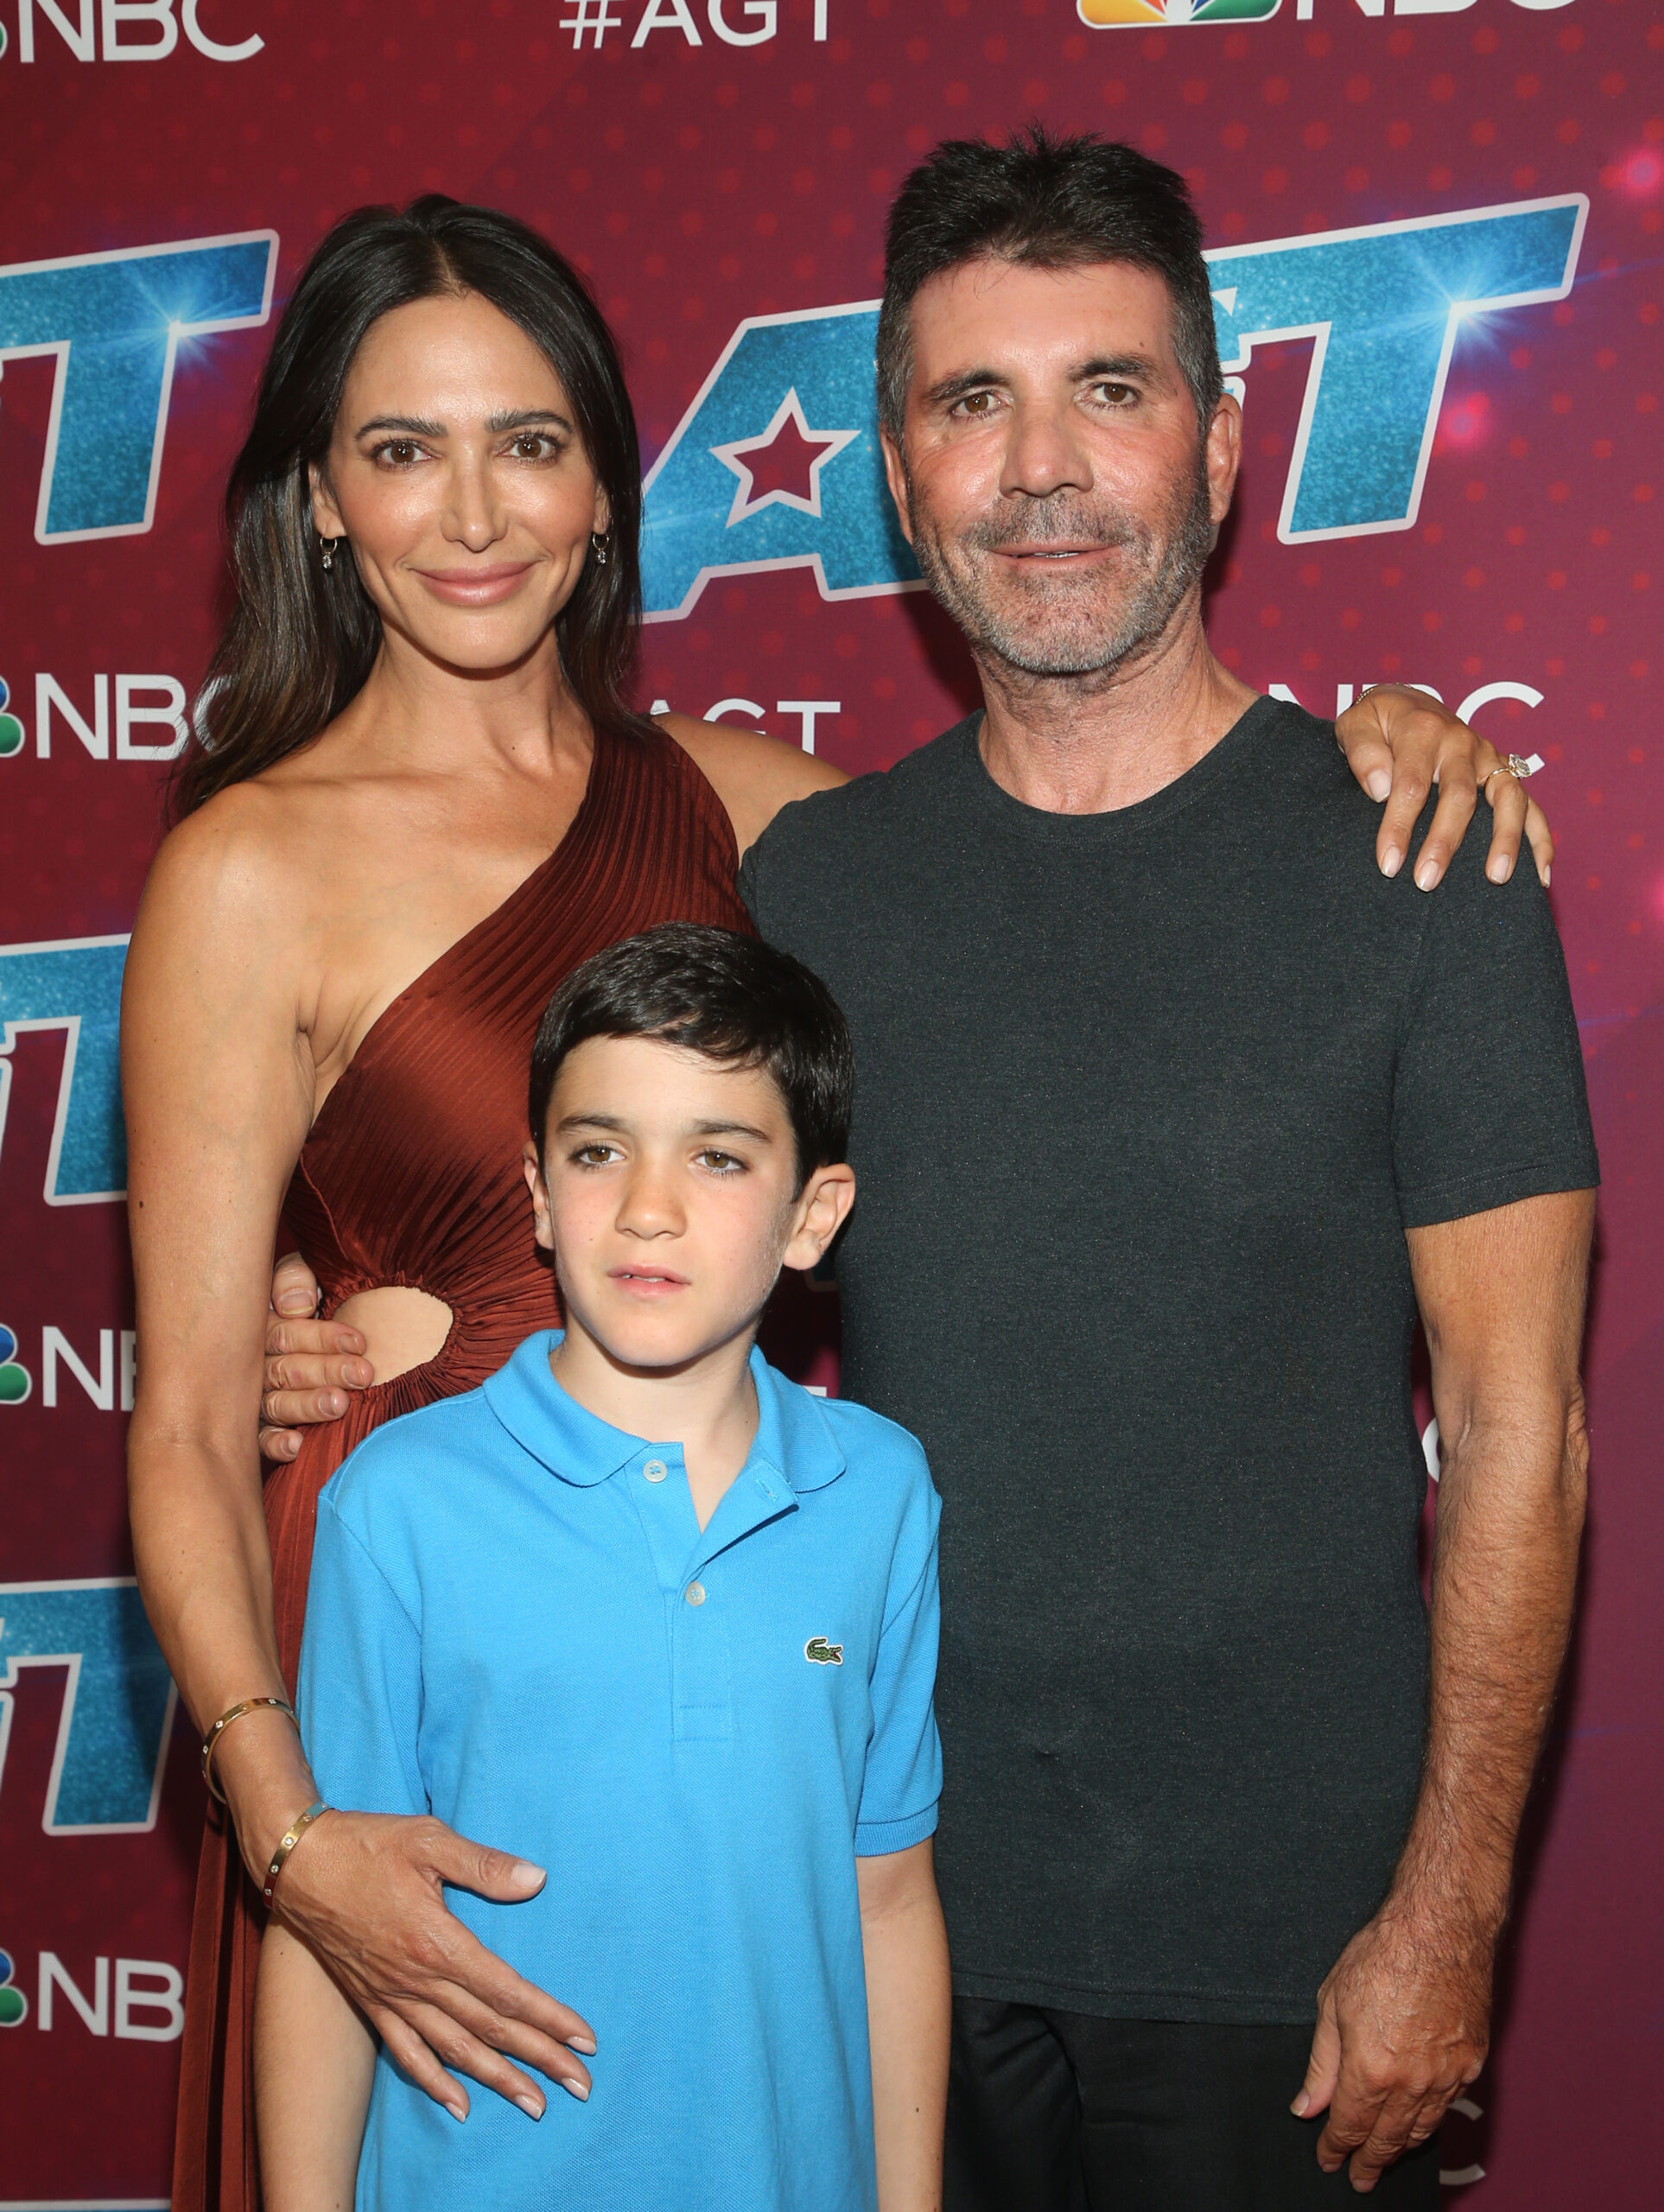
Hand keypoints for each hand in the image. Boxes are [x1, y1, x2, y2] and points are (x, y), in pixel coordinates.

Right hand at [260, 1251, 372, 1460]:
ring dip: (308, 1406)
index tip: (359, 1342)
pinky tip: (296, 1445)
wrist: (330, 1315)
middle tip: (362, 1375)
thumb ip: (297, 1277)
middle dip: (327, 1372)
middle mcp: (255, 1364)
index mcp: (261, 1326)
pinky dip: (275, 1444)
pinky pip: (260, 1439)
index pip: (286, 1334)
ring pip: (277, 1404)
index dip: (321, 1338)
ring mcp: (255, 1397)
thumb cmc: (313, 1294)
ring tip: (340, 1404)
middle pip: (286, 1370)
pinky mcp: (261, 1427)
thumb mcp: (305, 1271)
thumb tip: (295, 1305)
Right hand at [273, 1807, 596, 2119]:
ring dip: (497, 2079)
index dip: (548, 2018)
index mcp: (438, 1942)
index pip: (506, 1992)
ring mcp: (392, 1996)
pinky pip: (406, 2053)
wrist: (301, 1864)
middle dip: (539, 2058)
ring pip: (453, 2049)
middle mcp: (417, 1980)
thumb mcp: (429, 1839)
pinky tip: (460, 2106)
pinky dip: (434, 2082)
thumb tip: (537, 1880)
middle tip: (580, 2084)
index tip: (584, 2039)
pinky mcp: (371, 2002)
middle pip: (489, 2029)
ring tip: (535, 2104)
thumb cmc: (368, 1844)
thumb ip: (483, 1865)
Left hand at [1293, 1904, 1490, 2191]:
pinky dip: (1430, 2121)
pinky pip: (1447, 2105)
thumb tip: (1307, 2106)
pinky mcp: (1472, 2063)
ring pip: (1421, 2130)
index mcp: (1370, 2070)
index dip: (1336, 2147)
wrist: (1440, 1928)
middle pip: (1387, 2138)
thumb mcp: (1332, 2004)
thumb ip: (1321, 2064)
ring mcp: (1446, 2076)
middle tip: (1358, 2177)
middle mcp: (1411, 2083)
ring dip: (1400, 2148)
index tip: (1328, 2160)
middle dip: (1369, 2161)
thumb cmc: (1381, 1955)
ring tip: (1384, 2156)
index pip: (1349, 2126)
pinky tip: (1419, 2123)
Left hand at [1335, 685, 1553, 891]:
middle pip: (1460, 796)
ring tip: (1496, 878)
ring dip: (1505, 840)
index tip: (1388, 864)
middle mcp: (1462, 742)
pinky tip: (1540, 875)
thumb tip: (1381, 790)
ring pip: (1508, 798)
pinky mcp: (1504, 773)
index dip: (1399, 826)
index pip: (1412, 785)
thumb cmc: (1377, 722)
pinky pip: (1531, 807)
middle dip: (1445, 842)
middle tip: (1426, 881)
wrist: (1407, 704)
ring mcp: (1489, 758)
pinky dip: (1540, 840)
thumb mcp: (1354, 725)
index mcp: (1423, 730)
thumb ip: (1363, 752)